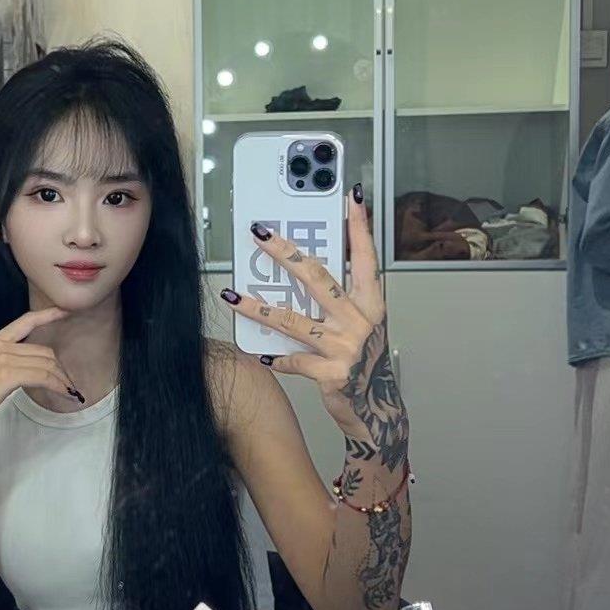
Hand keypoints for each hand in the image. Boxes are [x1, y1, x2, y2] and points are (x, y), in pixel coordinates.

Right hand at [0, 307, 80, 439]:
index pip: (26, 321)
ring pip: (46, 364)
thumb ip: (7, 364)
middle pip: (43, 350)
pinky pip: (43, 377)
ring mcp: (2, 358)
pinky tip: (64, 395)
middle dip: (60, 369)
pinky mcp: (6, 375)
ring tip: (70, 393)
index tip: (65, 312)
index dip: (48, 315)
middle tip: (69, 385)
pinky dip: (58, 386)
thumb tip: (32, 370)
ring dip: (62, 380)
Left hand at [222, 192, 408, 470]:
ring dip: (258, 308)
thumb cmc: (364, 362)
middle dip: (285, 252)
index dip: (359, 227)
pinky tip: (257, 353)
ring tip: (231, 294)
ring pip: (293, 320)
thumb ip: (339, 300)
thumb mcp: (360, 325)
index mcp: (371, 303)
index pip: (365, 257)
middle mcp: (360, 321)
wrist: (378, 412)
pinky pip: (293, 361)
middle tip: (259, 233)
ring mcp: (346, 347)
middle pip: (317, 278)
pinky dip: (275, 357)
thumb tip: (300, 268)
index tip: (351, 197)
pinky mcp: (332, 375)